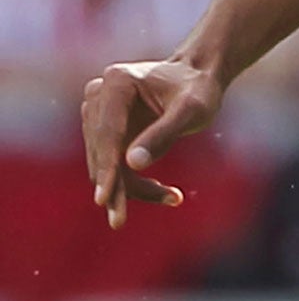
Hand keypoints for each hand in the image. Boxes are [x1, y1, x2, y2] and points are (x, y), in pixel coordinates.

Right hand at [81, 59, 223, 228]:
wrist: (197, 78)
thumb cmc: (199, 91)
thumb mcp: (191, 112)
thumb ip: (163, 135)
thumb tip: (132, 165)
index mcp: (116, 84)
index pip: (108, 134)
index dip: (107, 169)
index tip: (104, 199)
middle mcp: (98, 95)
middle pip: (101, 151)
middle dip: (116, 187)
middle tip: (120, 222)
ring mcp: (98, 111)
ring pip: (104, 161)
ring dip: (129, 187)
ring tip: (173, 197)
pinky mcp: (105, 127)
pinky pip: (113, 162)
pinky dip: (133, 181)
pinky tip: (168, 192)